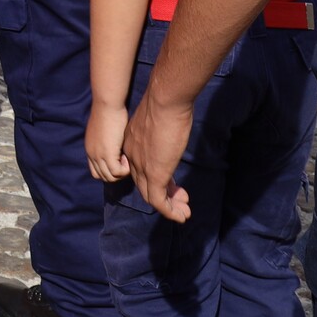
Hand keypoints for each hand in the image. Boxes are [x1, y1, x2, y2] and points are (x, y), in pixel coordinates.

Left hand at [85, 100, 130, 181]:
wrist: (107, 104)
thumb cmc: (109, 113)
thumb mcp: (105, 132)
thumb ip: (107, 143)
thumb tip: (118, 150)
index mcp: (90, 149)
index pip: (96, 172)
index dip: (109, 170)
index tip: (119, 161)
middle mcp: (91, 154)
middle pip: (103, 177)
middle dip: (117, 173)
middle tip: (125, 161)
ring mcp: (98, 155)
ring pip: (110, 178)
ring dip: (121, 172)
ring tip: (127, 158)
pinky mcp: (106, 154)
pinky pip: (117, 172)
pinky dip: (125, 169)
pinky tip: (127, 157)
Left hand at [125, 87, 195, 221]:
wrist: (165, 100)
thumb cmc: (166, 103)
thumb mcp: (159, 118)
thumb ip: (161, 127)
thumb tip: (172, 124)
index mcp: (131, 143)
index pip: (141, 168)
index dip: (159, 178)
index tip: (174, 184)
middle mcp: (132, 156)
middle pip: (144, 183)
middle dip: (165, 194)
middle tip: (182, 200)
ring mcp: (142, 166)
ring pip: (151, 195)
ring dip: (170, 206)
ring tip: (185, 212)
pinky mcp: (154, 174)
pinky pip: (158, 200)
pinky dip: (170, 211)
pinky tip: (181, 215)